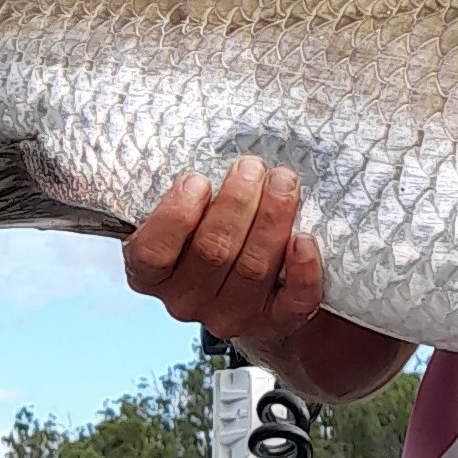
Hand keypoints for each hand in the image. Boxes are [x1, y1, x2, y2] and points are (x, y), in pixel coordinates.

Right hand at [123, 158, 322, 349]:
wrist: (254, 287)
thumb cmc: (211, 229)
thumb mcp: (181, 212)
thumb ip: (174, 191)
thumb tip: (172, 135)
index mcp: (153, 275)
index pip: (152, 256)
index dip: (175, 217)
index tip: (197, 180)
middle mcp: (188, 301)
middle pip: (212, 253)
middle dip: (236, 203)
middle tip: (252, 167)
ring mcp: (232, 315)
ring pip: (252, 269)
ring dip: (272, 219)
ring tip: (283, 182)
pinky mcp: (276, 322)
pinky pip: (292, 302)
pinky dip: (303, 270)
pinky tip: (306, 239)